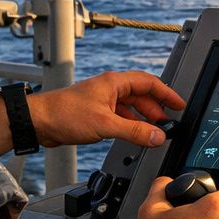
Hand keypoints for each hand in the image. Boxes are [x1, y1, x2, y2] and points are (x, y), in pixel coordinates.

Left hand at [30, 71, 184, 148]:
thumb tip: (158, 136)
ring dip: (143, 118)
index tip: (179, 104)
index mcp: (115, 82)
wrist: (38, 121)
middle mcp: (110, 88)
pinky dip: (130, 125)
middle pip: (141, 95)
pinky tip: (134, 135)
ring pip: (130, 107)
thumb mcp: (105, 125)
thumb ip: (134, 131)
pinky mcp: (95, 113)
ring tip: (155, 132)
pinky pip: (120, 116)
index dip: (167, 93)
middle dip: (157, 109)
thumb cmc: (64, 114)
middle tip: (170, 122)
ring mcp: (102, 100)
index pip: (149, 83)